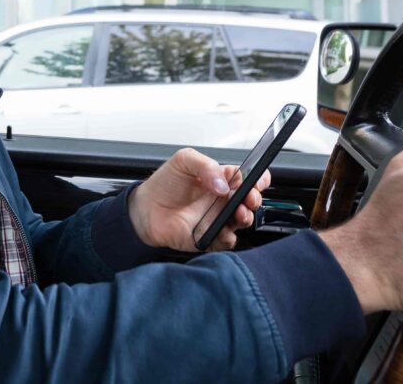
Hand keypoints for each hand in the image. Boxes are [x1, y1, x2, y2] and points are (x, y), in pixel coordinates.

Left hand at [128, 147, 270, 251]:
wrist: (144, 208)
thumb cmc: (164, 183)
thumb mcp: (183, 160)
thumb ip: (205, 165)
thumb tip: (223, 183)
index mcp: (221, 179)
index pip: (248, 178)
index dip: (258, 179)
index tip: (258, 180)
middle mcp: (223, 200)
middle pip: (250, 201)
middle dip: (254, 199)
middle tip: (249, 197)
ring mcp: (217, 219)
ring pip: (242, 221)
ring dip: (246, 218)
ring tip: (238, 213)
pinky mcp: (209, 237)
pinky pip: (226, 241)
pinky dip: (228, 238)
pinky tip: (223, 232)